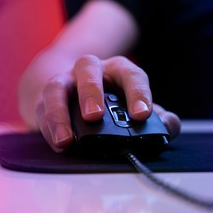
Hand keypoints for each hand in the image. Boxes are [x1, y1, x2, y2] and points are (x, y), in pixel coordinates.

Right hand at [36, 54, 180, 151]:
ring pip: (57, 86)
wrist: (79, 99)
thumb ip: (158, 119)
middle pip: (88, 68)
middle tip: (95, 116)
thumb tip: (169, 126)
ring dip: (59, 112)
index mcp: (118, 71)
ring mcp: (66, 82)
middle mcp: (90, 71)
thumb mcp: (137, 108)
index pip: (130, 74)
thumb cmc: (114, 105)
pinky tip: (59, 144)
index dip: (137, 93)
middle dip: (91, 91)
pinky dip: (48, 128)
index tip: (142, 114)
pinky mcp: (46, 99)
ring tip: (66, 139)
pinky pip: (43, 109)